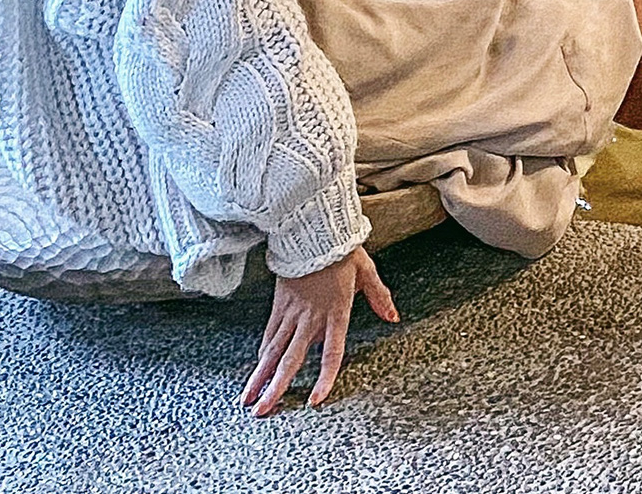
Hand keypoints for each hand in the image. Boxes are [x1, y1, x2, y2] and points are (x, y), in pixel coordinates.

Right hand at [241, 246, 397, 415]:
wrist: (312, 230)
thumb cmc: (342, 251)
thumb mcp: (367, 272)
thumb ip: (380, 296)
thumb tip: (393, 316)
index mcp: (336, 313)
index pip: (331, 354)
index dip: (324, 379)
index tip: (315, 401)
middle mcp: (310, 318)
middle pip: (291, 359)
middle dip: (275, 388)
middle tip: (262, 411)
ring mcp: (291, 313)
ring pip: (273, 351)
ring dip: (260, 376)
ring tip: (248, 399)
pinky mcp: (278, 305)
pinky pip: (269, 334)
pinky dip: (262, 354)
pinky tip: (257, 368)